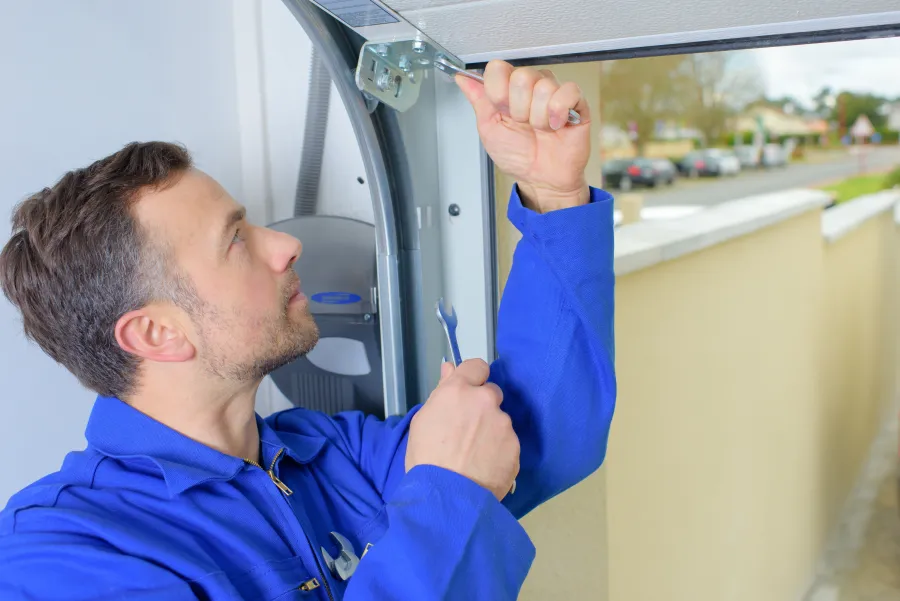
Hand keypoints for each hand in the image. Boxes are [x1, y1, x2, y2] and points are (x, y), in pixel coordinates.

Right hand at [406, 359, 519, 500]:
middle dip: (483, 406)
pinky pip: (508, 443)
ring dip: (492, 431)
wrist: (447, 497)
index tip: (468, 392)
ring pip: (500, 420)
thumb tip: (449, 368)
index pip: (477, 366)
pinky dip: (499, 451)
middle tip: (469, 430)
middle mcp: (485, 401)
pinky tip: (485, 467)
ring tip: (475, 456)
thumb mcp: (423, 421)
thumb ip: (442, 391)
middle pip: (492, 393)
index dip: (473, 378)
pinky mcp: (515, 446)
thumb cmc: (426, 458)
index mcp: (459, 391)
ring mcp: (503, 424)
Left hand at [456, 60, 590, 212]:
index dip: (498, 92)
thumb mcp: (489, 129)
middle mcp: (531, 86)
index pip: (498, 68)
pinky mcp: (576, 101)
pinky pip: (568, 92)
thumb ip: (478, 100)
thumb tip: (462, 78)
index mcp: (508, 90)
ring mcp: (554, 92)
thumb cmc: (517, 156)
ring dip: (538, 118)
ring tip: (541, 129)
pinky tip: (556, 126)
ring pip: (543, 87)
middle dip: (519, 109)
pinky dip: (558, 113)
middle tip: (523, 124)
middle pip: (521, 76)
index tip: (502, 111)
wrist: (541, 179)